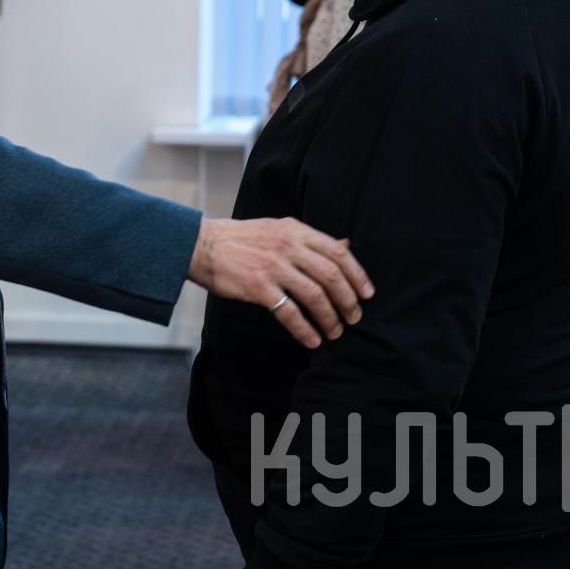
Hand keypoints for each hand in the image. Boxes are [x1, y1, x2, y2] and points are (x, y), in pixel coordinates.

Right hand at [187, 218, 373, 348]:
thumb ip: (311, 239)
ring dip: (329, 319)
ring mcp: (273, 267)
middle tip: (354, 318)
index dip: (358, 275)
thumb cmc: (242, 239)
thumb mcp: (279, 229)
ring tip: (335, 333)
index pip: (338, 252)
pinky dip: (304, 329)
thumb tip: (347, 245)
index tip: (367, 294)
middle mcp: (287, 246)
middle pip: (331, 276)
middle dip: (348, 301)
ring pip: (314, 296)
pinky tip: (312, 340)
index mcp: (295, 230)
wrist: (202, 245)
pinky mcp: (258, 287)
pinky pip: (289, 312)